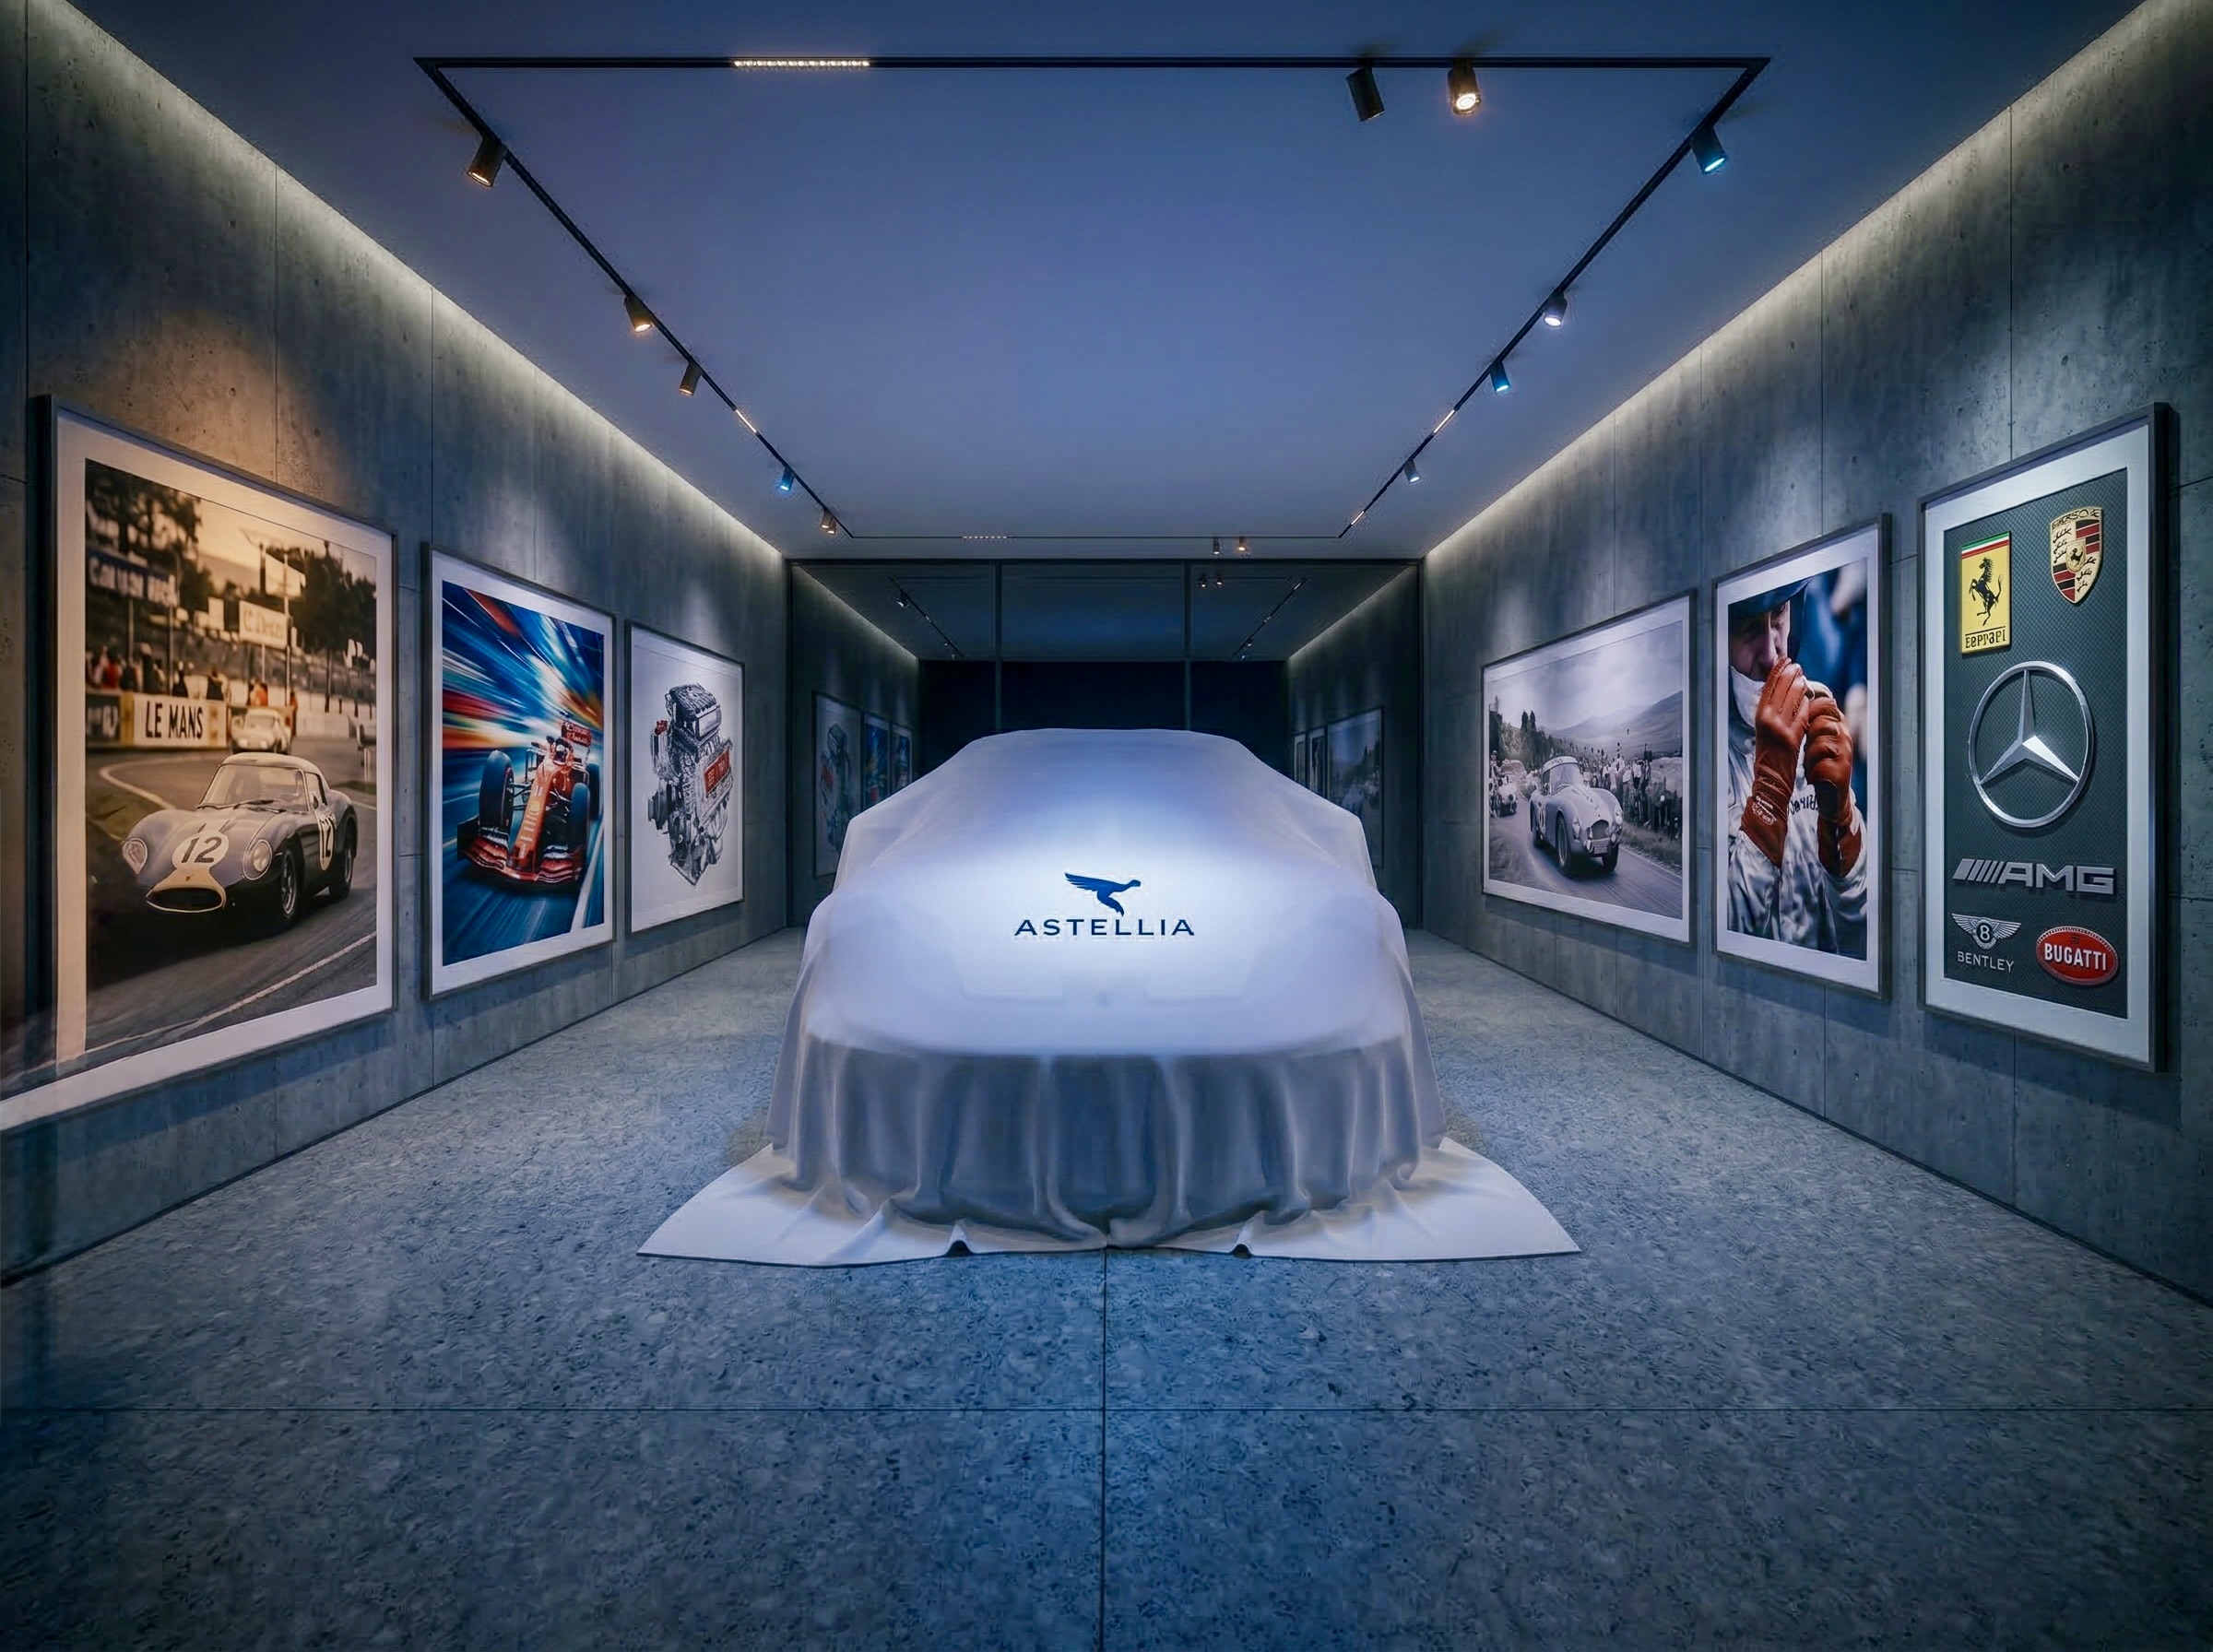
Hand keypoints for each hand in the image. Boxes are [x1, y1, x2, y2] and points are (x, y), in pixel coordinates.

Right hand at [1739, 661, 1808, 865]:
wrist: (1770, 783)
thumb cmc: (1770, 760)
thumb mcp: (1767, 734)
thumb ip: (1774, 717)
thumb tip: (1786, 699)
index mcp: (1758, 720)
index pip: (1767, 691)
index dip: (1775, 675)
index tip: (1783, 663)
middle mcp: (1766, 722)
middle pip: (1778, 691)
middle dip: (1787, 675)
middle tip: (1795, 664)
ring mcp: (1779, 729)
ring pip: (1790, 699)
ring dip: (1797, 685)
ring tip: (1801, 674)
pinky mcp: (1791, 737)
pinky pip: (1801, 714)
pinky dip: (1805, 704)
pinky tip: (1808, 695)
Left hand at [1803, 689, 1862, 875]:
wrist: (1831, 796)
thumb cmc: (1818, 763)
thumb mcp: (1811, 736)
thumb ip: (1807, 717)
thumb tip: (1792, 693)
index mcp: (1837, 723)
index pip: (1825, 702)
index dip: (1808, 711)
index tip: (1801, 724)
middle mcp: (1845, 735)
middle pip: (1823, 721)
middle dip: (1808, 735)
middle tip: (1808, 749)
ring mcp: (1846, 754)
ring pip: (1821, 744)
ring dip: (1810, 756)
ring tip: (1812, 764)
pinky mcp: (1843, 773)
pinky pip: (1822, 766)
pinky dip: (1814, 773)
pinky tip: (1815, 777)